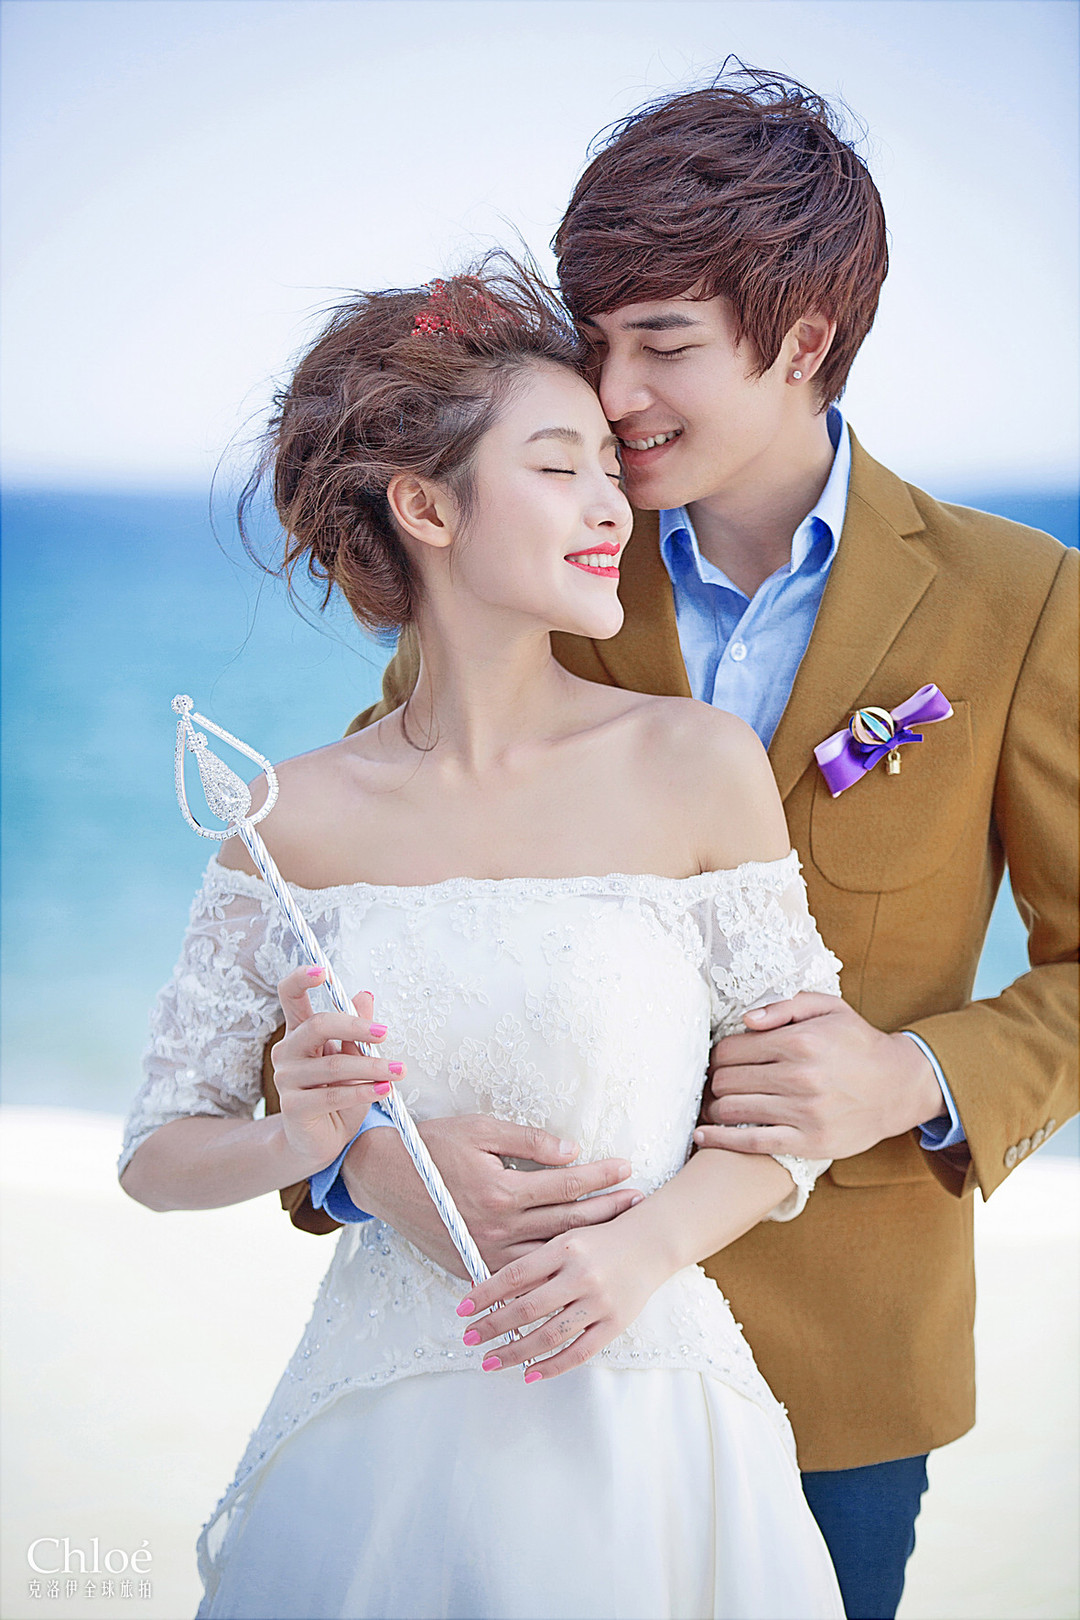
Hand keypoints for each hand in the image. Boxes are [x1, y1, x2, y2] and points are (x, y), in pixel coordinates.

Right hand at [272, 967, 401, 1174]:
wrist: (321, 1141)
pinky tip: (385, 1090)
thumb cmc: (338, 1094)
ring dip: (371, 1067)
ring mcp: (286, 1079)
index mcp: (299, 1031)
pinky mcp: (293, 1107)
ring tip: (398, 1070)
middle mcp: (286, 1051)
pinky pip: (332, 1095)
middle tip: (386, 1034)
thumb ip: (356, 1031)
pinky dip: (363, 1091)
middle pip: (317, 1025)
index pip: (289, 995)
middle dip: (356, 1027)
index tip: (323, 971)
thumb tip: (366, 995)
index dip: (301, 979)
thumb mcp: (353, 1058)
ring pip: (333, 1064)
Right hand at [342, 1114, 642, 1278]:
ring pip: (550, 1253)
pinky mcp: (473, 1265)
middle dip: (607, 1210)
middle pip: (567, 1222)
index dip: (601, 1175)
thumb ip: (528, 1141)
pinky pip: (520, 1275)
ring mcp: (486, 1251)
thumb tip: (571, 1151)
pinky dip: (549, 1271)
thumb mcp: (480, 1129)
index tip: (626, 1167)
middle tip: (638, 1201)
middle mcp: (498, 1227)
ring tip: (617, 1233)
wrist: (383, 1179)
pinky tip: (571, 1266)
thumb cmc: (432, 1146)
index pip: (567, 1184)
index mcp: (502, 1190)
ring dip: (586, 1242)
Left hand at [456, 1218, 663, 1381]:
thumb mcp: (566, 1238)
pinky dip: (552, 1366)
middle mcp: (581, 1274)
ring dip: (515, 1352)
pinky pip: (579, 1352)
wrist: (651, 1242)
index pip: (515, 1275)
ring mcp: (599, 1301)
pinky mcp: (616, 1323)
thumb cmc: (600, 1238)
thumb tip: (492, 1288)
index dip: (484, 1294)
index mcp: (564, 1247)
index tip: (461, 1310)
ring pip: (549, 1335)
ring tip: (490, 1361)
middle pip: (527, 1308)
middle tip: (469, 1338)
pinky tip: (530, 1373)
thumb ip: (536, 1262)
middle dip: (493, 1326)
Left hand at [695, 993, 945, 1159]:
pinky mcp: (808, 1142)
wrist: (899, 1086)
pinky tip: (702, 1136)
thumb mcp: (829, 1008)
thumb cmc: (857, 1044)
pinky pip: (751, 1141)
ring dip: (714, 1109)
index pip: (730, 1049)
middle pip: (726, 1080)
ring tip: (711, 1107)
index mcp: (799, 1041)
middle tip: (711, 1086)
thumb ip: (785, 1006)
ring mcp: (804, 1111)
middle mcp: (800, 1076)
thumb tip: (745, 1021)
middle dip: (712, 1082)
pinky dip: (720, 1139)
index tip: (716, 1062)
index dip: (716, 1056)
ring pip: (733, 1109)